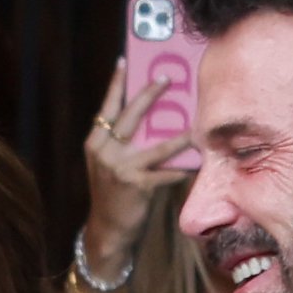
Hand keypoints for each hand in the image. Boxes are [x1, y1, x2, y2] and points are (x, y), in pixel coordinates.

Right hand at [82, 62, 190, 279]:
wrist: (109, 231)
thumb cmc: (114, 196)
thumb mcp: (108, 166)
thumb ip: (121, 144)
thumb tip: (152, 121)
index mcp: (95, 143)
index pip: (107, 108)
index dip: (115, 84)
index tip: (123, 61)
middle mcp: (105, 152)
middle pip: (130, 116)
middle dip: (150, 94)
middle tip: (166, 78)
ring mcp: (120, 168)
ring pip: (156, 145)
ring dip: (179, 136)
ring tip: (195, 125)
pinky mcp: (137, 185)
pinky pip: (166, 172)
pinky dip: (182, 168)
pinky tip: (196, 162)